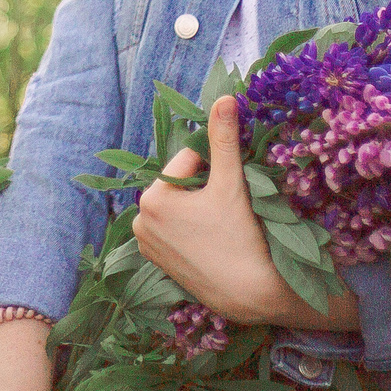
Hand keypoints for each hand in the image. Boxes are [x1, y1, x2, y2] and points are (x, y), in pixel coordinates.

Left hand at [132, 95, 355, 330]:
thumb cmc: (240, 235)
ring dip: (198, 207)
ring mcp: (147, 245)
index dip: (215, 168)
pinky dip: (191, 229)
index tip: (231, 191)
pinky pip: (174, 229)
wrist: (250, 293)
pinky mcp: (157, 262)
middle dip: (204, 188)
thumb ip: (224, 138)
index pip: (189, 160)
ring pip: (178, 206)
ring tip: (220, 229)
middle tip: (227, 211)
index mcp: (151, 198)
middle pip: (181, 184)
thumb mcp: (231, 182)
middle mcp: (139, 221)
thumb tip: (225, 97)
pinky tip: (211, 242)